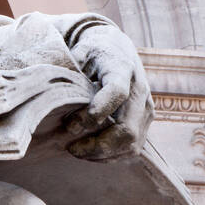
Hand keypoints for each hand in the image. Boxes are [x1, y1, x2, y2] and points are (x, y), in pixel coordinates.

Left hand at [64, 26, 153, 160]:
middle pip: (127, 129)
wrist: (116, 48)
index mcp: (122, 68)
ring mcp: (146, 107)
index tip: (71, 124)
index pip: (116, 93)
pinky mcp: (146, 120)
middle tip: (70, 147)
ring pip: (132, 144)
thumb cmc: (92, 52)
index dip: (95, 112)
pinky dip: (111, 156)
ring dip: (103, 154)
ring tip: (78, 151)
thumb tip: (58, 103)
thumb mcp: (78, 53)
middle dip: (96, 145)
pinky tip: (91, 153)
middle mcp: (140, 89)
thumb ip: (70, 75)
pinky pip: (133, 148)